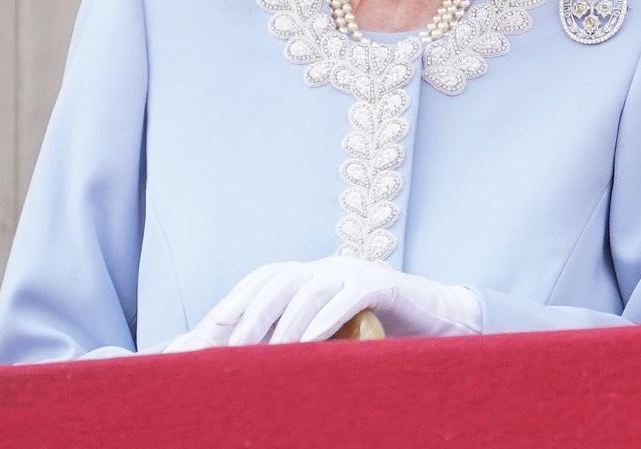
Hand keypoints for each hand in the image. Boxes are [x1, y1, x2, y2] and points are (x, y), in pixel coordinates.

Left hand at [200, 254, 482, 345]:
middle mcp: (327, 267)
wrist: (439, 321)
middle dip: (250, 315)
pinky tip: (313, 340)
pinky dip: (329, 315)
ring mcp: (354, 271)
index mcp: (309, 276)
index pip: (262, 280)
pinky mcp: (383, 284)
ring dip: (286, 322)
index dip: (232, 305)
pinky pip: (351, 294)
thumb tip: (243, 372)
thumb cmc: (377, 337)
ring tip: (269, 358)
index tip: (201, 340)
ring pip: (310, 286)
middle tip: (230, 354)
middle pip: (278, 279)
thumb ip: (294, 346)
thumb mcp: (330, 339)